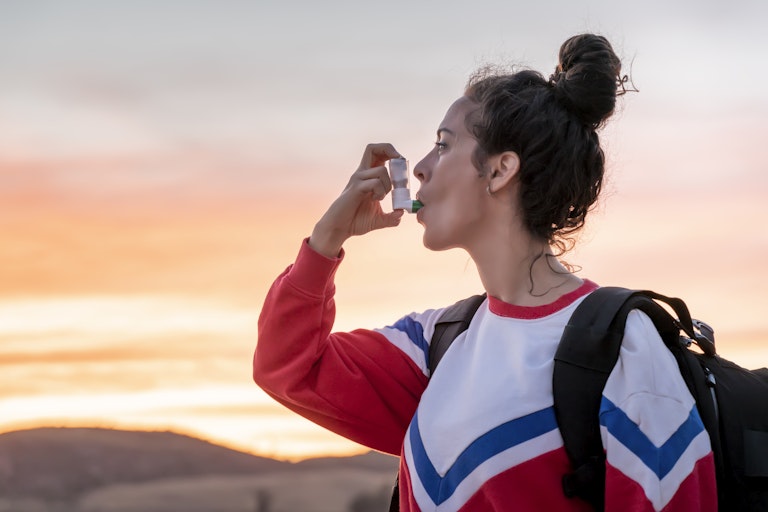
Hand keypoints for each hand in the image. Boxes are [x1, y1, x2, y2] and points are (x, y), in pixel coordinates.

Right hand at [309, 143, 405, 257]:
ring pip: (381, 171)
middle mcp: (362, 174)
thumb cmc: (356, 221)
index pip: (378, 153)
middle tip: (398, 165)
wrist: (339, 229)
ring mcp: (357, 179)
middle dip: (390, 151)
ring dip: (388, 185)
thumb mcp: (379, 219)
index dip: (392, 154)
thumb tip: (402, 213)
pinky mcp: (355, 188)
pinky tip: (374, 200)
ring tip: (380, 197)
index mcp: (367, 176)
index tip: (401, 167)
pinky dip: (380, 192)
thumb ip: (392, 217)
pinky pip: (375, 183)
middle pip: (373, 148)